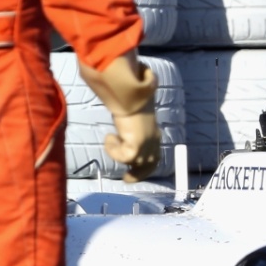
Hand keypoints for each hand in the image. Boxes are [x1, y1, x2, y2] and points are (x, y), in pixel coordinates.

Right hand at [76, 51, 160, 181]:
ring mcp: (146, 144)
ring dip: (120, 154)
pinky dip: (113, 149)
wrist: (129, 92)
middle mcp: (153, 139)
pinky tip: (110, 135)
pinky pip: (122, 157)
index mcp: (154, 131)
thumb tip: (128, 86)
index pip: (155, 153)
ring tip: (111, 140)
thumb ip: (130, 109)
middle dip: (139, 174)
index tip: (136, 168)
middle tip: (127, 179)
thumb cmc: (131, 93)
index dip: (147, 164)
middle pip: (151, 164)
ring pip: (134, 162)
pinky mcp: (136, 147)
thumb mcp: (131, 105)